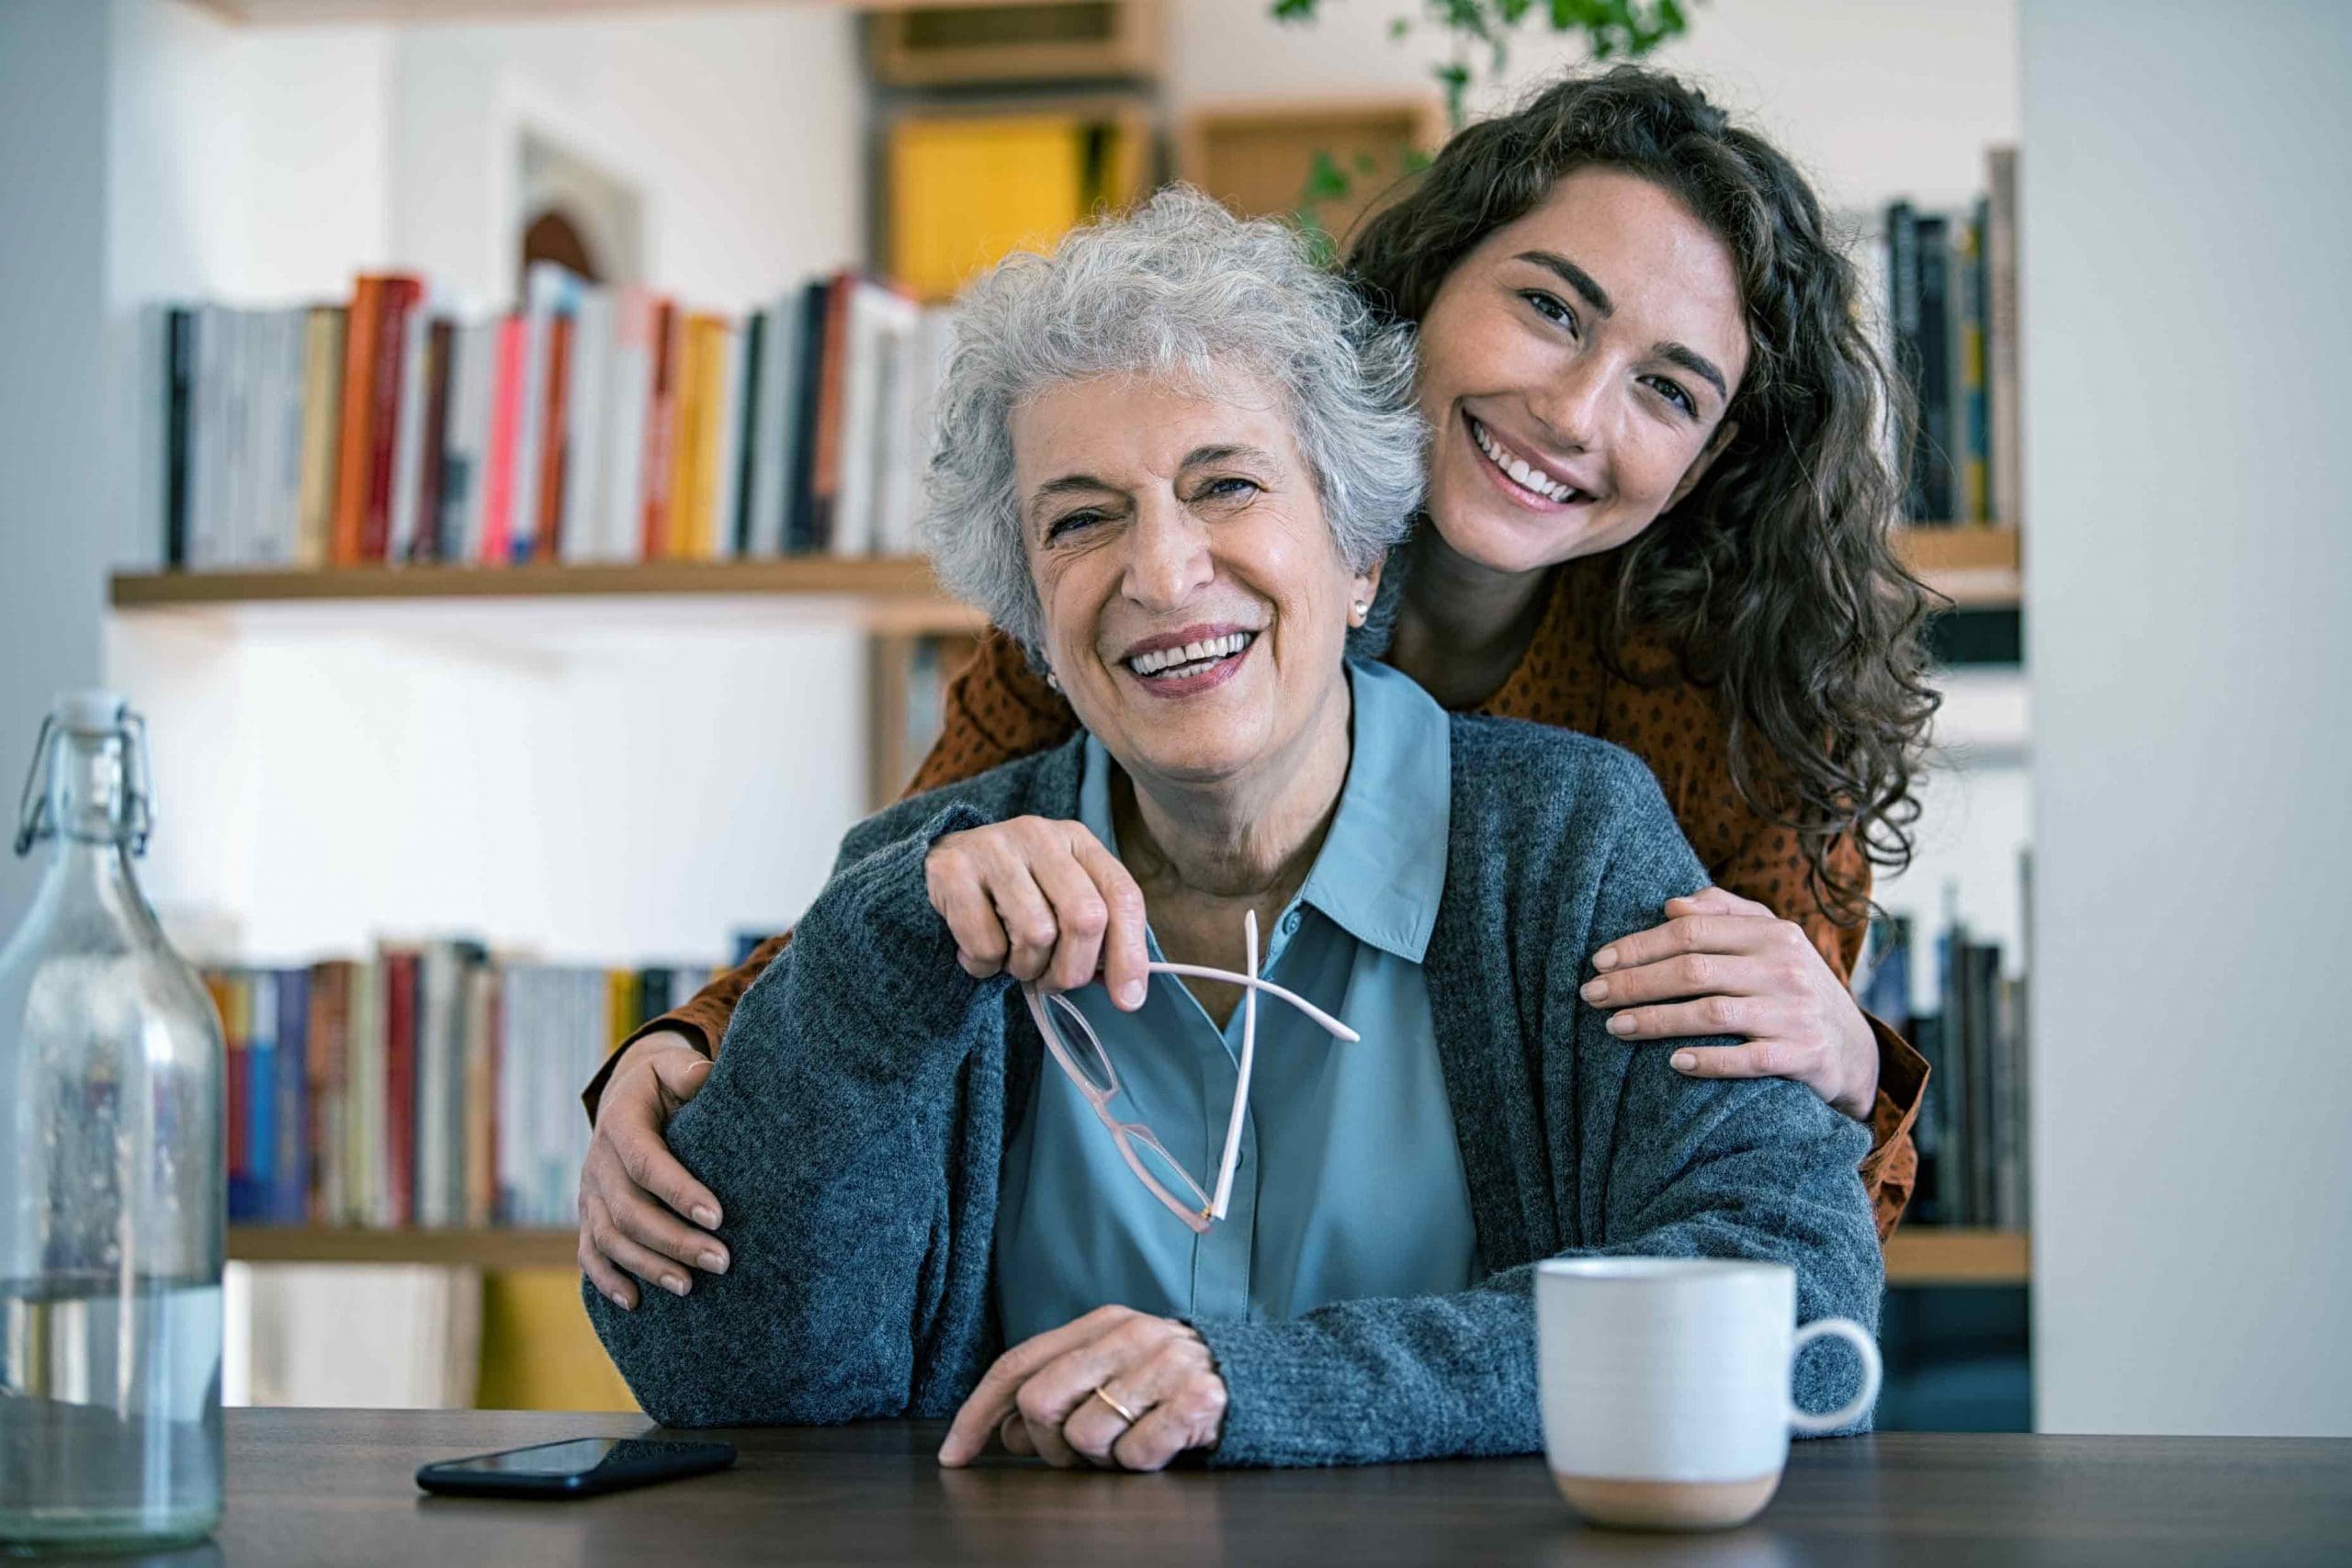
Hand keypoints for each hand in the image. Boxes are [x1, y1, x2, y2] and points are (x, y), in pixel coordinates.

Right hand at [577, 1031, 727, 1309]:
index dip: (679, 1192)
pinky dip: (607, 1281)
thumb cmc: (663, 1084)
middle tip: (722, 1261)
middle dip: (675, 1240)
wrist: (627, 1097)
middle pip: (630, 1211)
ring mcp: (589, 1193)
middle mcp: (599, 1163)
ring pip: (610, 1239)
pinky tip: (635, 1303)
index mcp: (621, 1124)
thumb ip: (686, 1070)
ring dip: (648, 1266)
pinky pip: (590, 1254)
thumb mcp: (671, 1066)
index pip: (646, 1162)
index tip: (719, 1217)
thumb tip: (703, 1075)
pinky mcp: (588, 1215)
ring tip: (690, 1287)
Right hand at [925, 816, 1149, 1008]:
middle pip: (1085, 918)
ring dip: (1024, 968)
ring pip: (1036, 934)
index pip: (1122, 896)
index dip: (1130, 953)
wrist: (936, 868)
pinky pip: (986, 945)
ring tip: (1011, 958)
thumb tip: (1128, 992)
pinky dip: (984, 966)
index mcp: (1077, 840)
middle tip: (1051, 981)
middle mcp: (1039, 835)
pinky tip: (977, 951)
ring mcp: (994, 848)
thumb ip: (1096, 935)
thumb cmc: (1011, 894)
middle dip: (1072, 969)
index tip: (1128, 1000)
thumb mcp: (1059, 899)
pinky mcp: (952, 870)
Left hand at [937, 1305, 1227, 1472]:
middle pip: (1039, 1402)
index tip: (954, 1455)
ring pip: (1085, 1436)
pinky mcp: (1197, 1401)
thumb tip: (1002, 1432)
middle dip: (1047, 1444)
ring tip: (1128, 1441)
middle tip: (1076, 1452)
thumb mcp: (1111, 1369)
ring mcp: (1166, 1366)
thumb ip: (1057, 1387)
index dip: (977, 1412)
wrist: (1256, 1381)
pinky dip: (1139, 1463)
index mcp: (1101, 1322)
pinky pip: (1135, 1455)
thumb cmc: (1167, 1382)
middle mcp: (1131, 1335)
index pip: (1018, 1364)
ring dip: (1099, 1458)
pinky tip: (1159, 1444)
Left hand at [1579, 886, 1880, 1120]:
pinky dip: (1708, 1061)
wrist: (1853, 1050)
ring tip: (1614, 1027)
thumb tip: (1671, 904)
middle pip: (1693, 970)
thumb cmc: (1792, 987)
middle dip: (1635, 982)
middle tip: (1591, 996)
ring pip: (1711, 1014)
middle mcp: (1785, 968)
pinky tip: (1672, 1062)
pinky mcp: (1803, 1056)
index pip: (1692, 930)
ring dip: (1656, 1021)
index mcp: (1773, 934)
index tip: (1599, 961)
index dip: (1640, 945)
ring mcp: (1795, 1013)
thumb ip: (1724, 913)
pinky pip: (1748, 1060)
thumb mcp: (1771, 940)